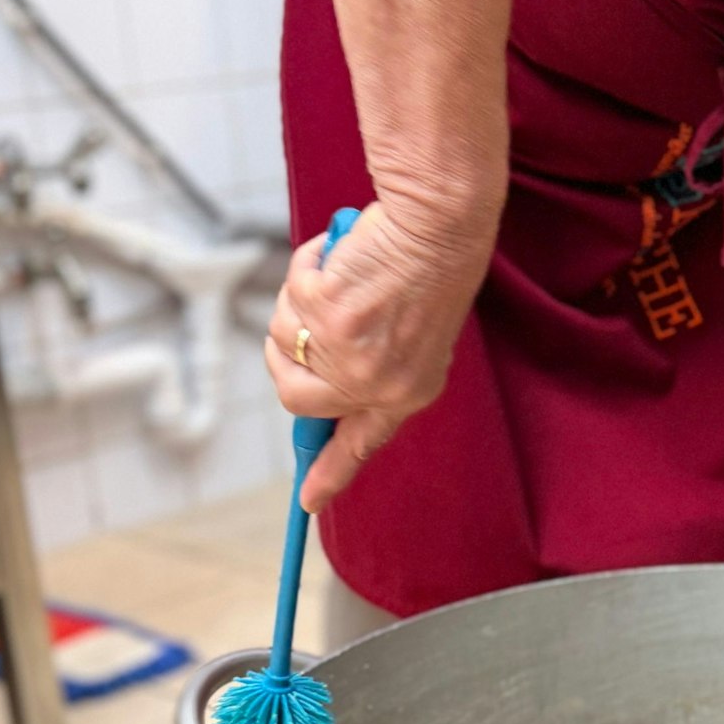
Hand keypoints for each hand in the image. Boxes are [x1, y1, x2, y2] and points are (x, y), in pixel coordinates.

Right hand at [264, 199, 493, 511]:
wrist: (441, 224)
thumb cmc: (431, 266)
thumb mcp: (415, 333)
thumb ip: (373, 364)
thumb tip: (319, 383)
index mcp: (409, 391)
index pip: (362, 443)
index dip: (331, 472)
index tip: (309, 500)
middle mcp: (377, 384)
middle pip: (296, 397)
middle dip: (287, 359)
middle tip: (311, 320)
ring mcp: (347, 354)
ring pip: (283, 341)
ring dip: (301, 302)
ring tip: (349, 275)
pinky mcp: (324, 317)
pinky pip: (291, 294)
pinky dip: (309, 266)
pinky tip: (344, 254)